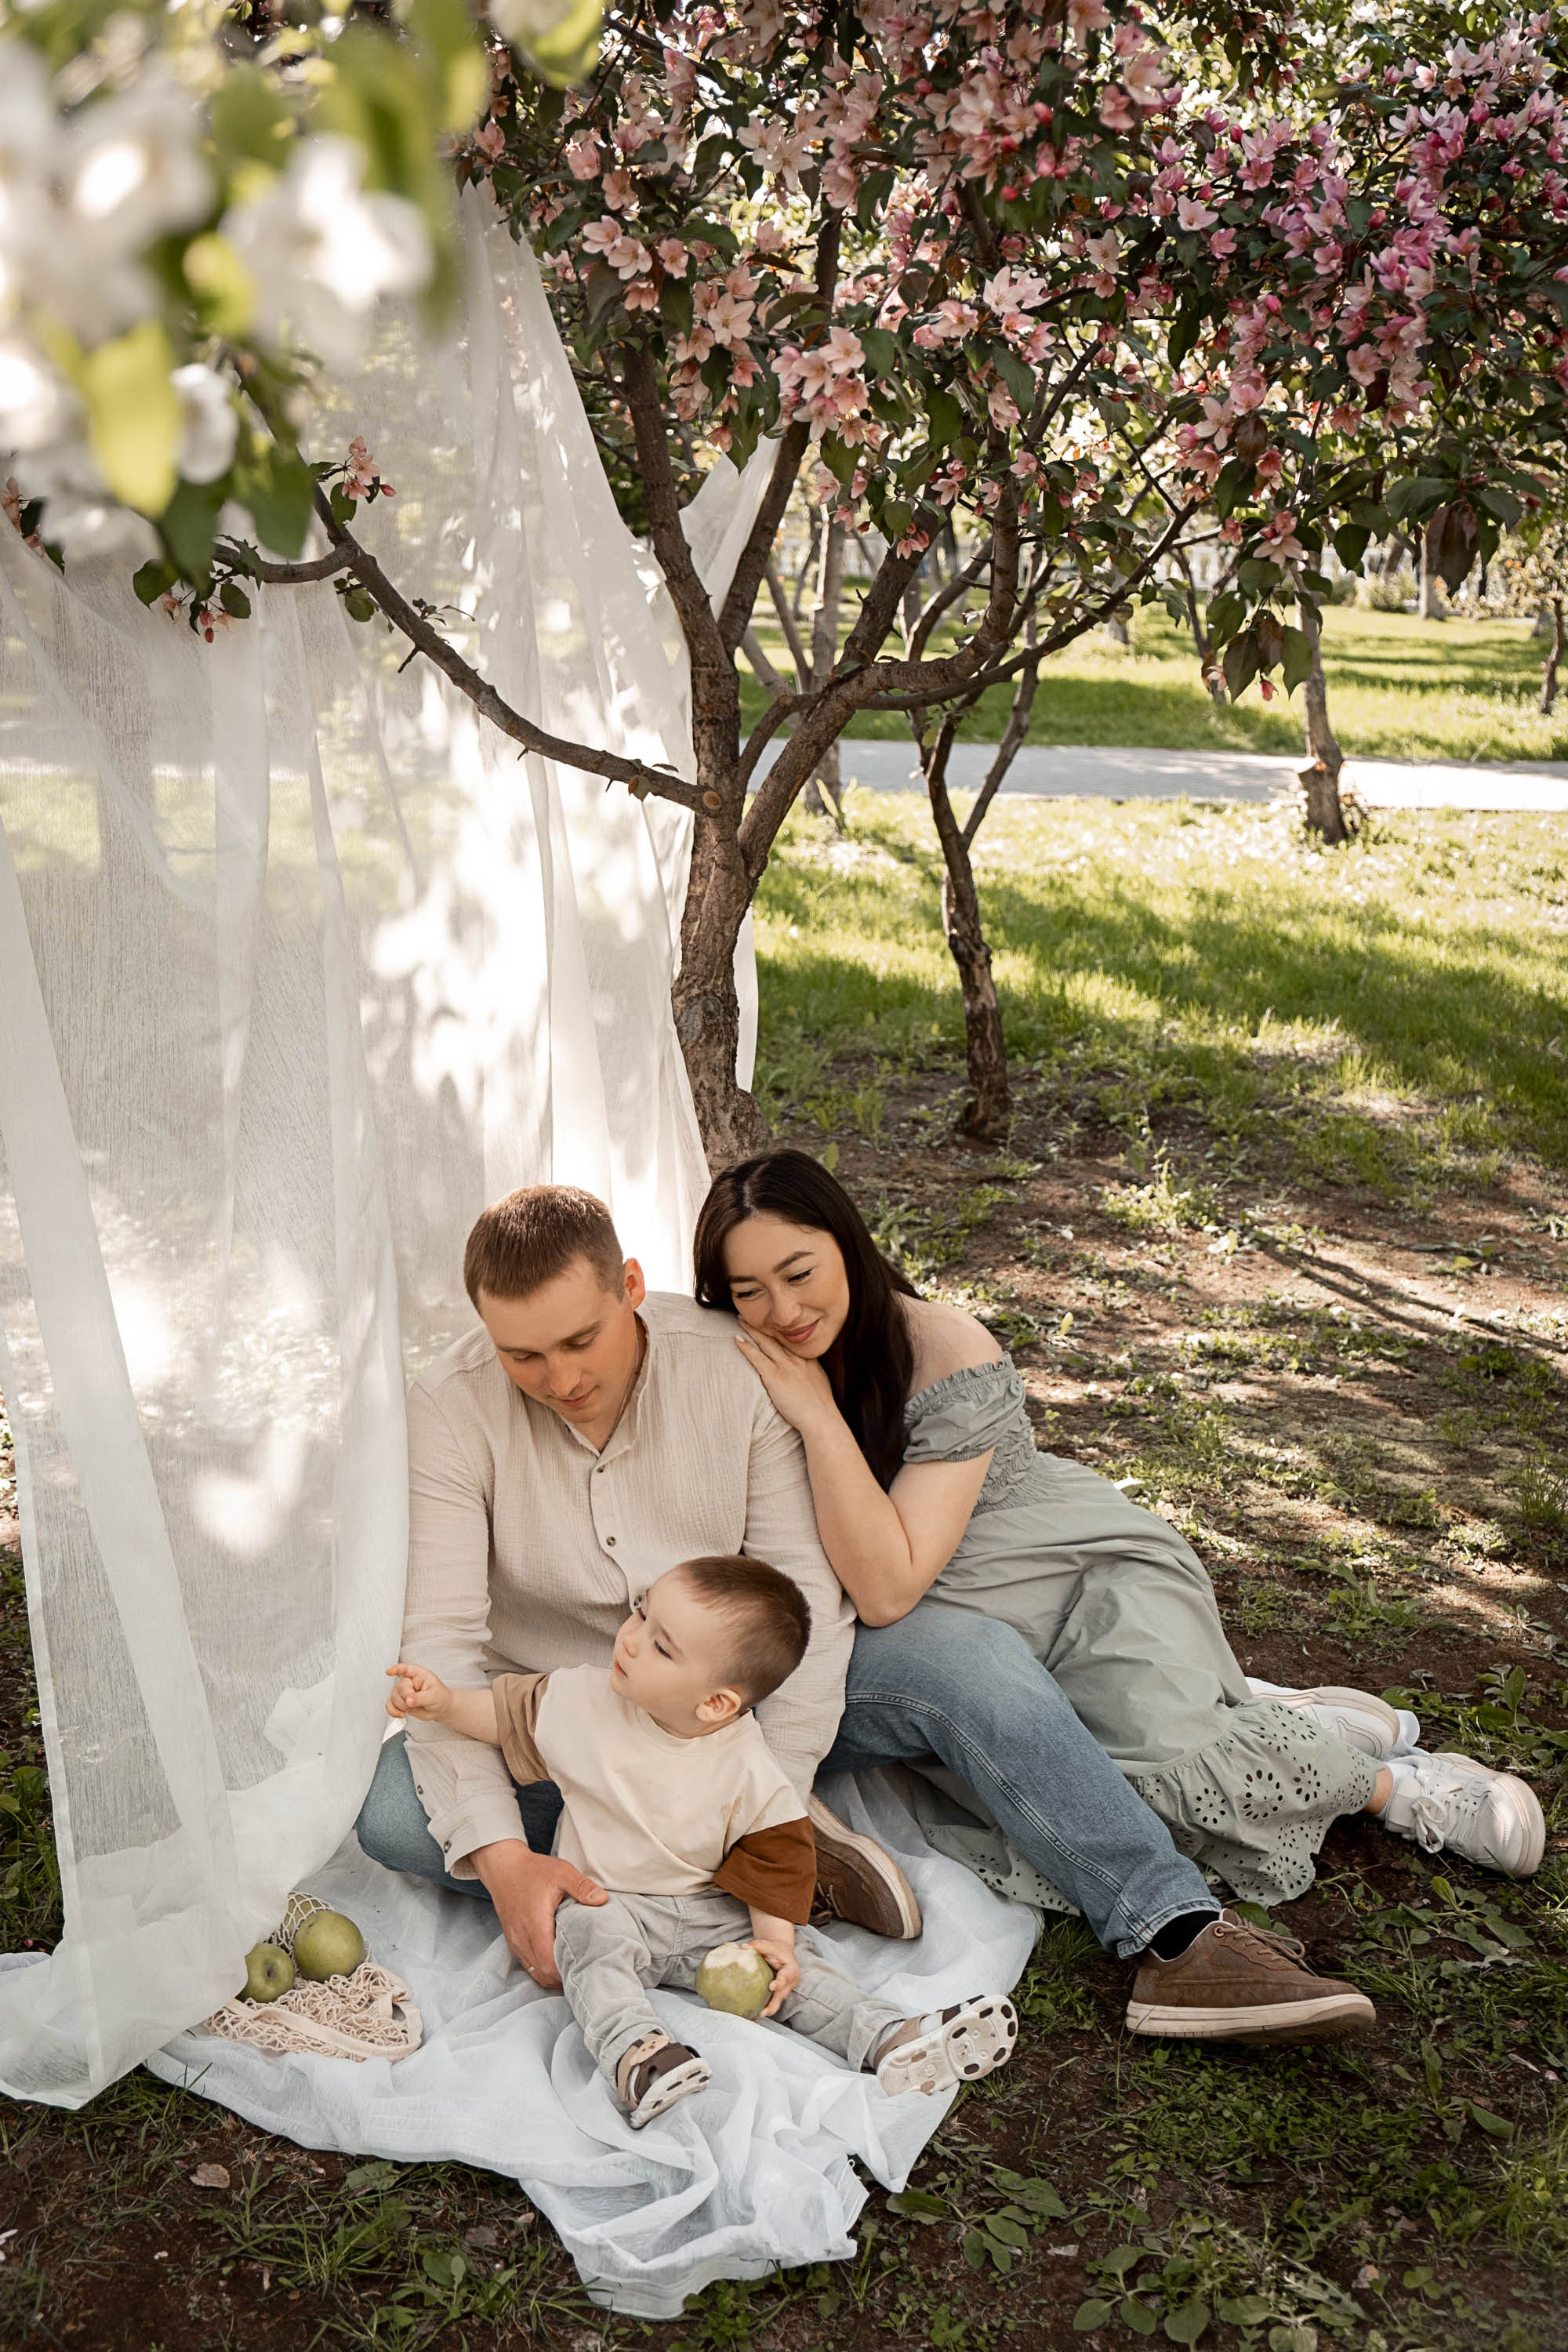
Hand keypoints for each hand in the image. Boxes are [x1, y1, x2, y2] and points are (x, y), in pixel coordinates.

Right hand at [386, 1661, 446, 1721]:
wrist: (440, 1708)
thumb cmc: (439, 1696)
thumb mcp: (434, 1696)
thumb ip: (420, 1698)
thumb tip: (408, 1700)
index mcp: (418, 1674)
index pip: (406, 1669)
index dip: (396, 1669)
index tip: (389, 1672)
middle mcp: (409, 1682)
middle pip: (399, 1688)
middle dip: (407, 1698)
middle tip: (417, 1703)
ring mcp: (403, 1692)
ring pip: (393, 1698)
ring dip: (403, 1706)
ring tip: (415, 1707)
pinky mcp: (399, 1702)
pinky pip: (390, 1706)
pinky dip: (393, 1711)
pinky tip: (401, 1714)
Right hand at [470, 1840, 606, 1988]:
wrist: (503, 1868)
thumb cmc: (533, 1870)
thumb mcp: (561, 1873)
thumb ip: (582, 1887)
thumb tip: (602, 1899)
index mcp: (535, 1925)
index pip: (548, 1964)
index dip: (565, 1973)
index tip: (584, 1971)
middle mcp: (522, 1938)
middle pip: (542, 1973)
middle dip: (562, 1979)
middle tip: (583, 1975)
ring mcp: (515, 1942)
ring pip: (534, 1972)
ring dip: (551, 1976)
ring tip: (572, 1972)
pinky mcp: (513, 1941)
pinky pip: (527, 1965)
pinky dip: (542, 1970)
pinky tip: (556, 1964)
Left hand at [734, 1327, 838, 1437]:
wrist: (822, 1419)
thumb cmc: (821, 1407)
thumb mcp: (820, 1382)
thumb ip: (811, 1372)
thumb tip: (806, 1371)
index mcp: (808, 1359)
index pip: (791, 1339)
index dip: (778, 1328)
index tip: (770, 1320)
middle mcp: (797, 1359)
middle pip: (777, 1336)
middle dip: (764, 1324)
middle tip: (751, 1313)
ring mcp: (786, 1367)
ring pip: (766, 1343)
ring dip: (752, 1330)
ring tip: (740, 1319)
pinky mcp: (776, 1377)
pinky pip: (757, 1358)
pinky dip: (746, 1347)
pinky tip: (737, 1339)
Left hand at [748, 1933, 798, 2017]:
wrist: (782, 1953)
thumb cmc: (776, 1949)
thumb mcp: (769, 1945)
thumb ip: (758, 1945)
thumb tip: (743, 1947)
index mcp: (791, 1969)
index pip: (786, 1977)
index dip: (780, 1983)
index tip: (772, 1987)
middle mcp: (790, 1983)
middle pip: (782, 1996)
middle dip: (773, 2005)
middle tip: (763, 2012)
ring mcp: (785, 1990)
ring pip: (777, 2003)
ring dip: (767, 2010)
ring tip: (755, 2017)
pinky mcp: (778, 1995)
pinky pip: (772, 2003)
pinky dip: (764, 2009)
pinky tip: (754, 2015)